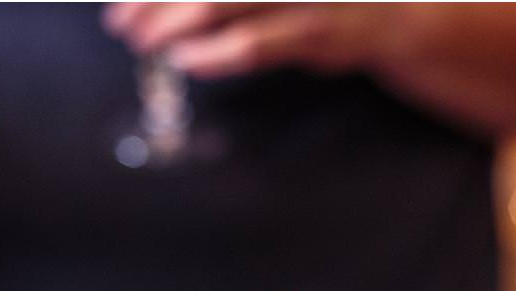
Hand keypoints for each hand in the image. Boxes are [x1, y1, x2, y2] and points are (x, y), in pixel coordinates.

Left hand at [102, 3, 391, 78]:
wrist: (396, 10)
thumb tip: (154, 2)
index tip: (123, 1)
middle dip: (151, 0)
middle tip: (120, 22)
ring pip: (219, 1)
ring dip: (170, 25)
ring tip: (142, 42)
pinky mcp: (317, 30)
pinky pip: (256, 42)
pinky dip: (214, 53)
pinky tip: (185, 59)